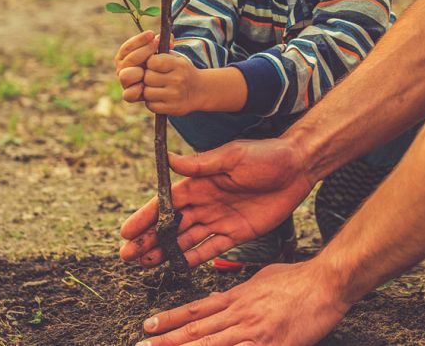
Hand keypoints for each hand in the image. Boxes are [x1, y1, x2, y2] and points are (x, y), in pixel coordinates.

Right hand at [115, 31, 156, 102]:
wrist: (161, 84)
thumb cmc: (158, 64)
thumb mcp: (159, 53)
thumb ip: (162, 45)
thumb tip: (170, 38)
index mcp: (125, 57)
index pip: (127, 47)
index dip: (139, 40)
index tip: (151, 34)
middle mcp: (122, 69)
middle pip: (128, 60)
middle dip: (143, 51)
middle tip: (156, 44)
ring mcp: (126, 83)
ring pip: (125, 76)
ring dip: (137, 71)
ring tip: (149, 67)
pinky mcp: (130, 95)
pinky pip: (128, 95)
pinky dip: (134, 91)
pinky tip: (143, 86)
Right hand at [120, 139, 313, 267]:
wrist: (298, 167)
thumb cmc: (265, 156)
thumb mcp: (232, 156)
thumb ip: (201, 164)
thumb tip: (168, 159)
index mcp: (200, 182)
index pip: (166, 203)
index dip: (145, 217)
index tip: (126, 232)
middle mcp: (205, 202)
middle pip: (171, 225)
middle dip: (148, 240)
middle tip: (127, 256)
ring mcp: (219, 219)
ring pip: (186, 239)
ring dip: (165, 251)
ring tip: (144, 264)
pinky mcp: (236, 233)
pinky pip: (211, 249)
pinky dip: (193, 259)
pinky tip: (176, 268)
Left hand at [135, 261, 348, 345]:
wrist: (326, 282)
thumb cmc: (298, 279)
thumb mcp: (261, 278)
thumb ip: (238, 290)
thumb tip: (218, 296)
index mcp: (237, 297)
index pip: (196, 310)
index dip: (170, 319)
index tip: (148, 326)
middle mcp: (240, 314)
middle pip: (196, 331)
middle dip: (166, 342)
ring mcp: (254, 332)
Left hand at [142, 53, 204, 115]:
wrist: (200, 90)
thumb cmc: (182, 71)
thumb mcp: (177, 58)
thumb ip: (162, 51)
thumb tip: (149, 43)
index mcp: (178, 65)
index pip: (152, 62)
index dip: (150, 64)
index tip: (154, 66)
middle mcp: (178, 79)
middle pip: (148, 77)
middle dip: (148, 78)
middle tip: (155, 78)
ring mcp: (175, 95)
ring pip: (147, 92)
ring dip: (148, 91)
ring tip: (156, 88)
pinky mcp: (173, 108)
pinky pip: (151, 105)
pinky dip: (152, 102)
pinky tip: (159, 98)